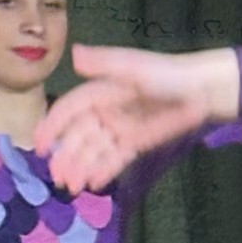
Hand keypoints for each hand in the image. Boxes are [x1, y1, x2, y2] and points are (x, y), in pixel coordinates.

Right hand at [43, 49, 239, 186]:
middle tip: (56, 177)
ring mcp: (120, 130)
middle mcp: (105, 112)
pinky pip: (115, 159)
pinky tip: (93, 184)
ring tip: (71, 187)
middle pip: (78, 136)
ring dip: (80, 168)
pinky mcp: (136, 144)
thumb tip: (74, 55)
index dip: (52, 126)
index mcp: (98, 92)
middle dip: (66, 156)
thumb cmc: (166, 74)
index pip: (68, 111)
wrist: (201, 91)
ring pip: (94, 151)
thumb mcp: (133, 67)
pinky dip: (103, 171)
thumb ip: (104, 63)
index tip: (40, 146)